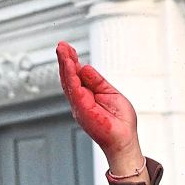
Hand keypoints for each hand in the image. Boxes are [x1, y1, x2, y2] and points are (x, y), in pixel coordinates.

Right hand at [56, 42, 144, 175]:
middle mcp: (80, 100)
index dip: (72, 62)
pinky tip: (69, 64)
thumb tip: (84, 67)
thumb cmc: (120, 121)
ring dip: (64, 65)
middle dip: (65, 60)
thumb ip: (96, 81)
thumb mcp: (110, 93)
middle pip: (69, 77)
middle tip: (61, 45)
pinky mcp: (82, 109)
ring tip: (62, 50)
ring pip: (68, 81)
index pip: (76, 76)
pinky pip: (74, 89)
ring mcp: (79, 105)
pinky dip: (70, 75)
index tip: (68, 49)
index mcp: (87, 96)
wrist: (124, 139)